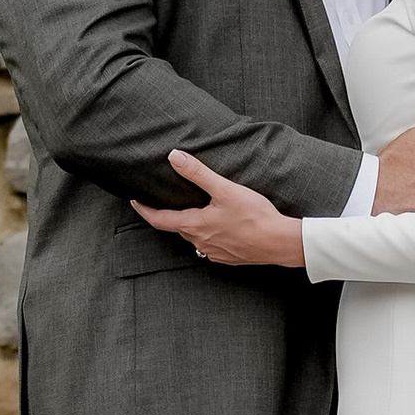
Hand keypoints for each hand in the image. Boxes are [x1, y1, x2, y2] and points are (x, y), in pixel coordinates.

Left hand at [132, 150, 307, 267]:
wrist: (280, 243)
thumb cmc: (255, 216)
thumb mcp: (225, 189)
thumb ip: (198, 174)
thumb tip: (174, 157)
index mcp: (195, 225)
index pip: (159, 220)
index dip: (144, 210)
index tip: (135, 202)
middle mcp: (200, 242)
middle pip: (178, 227)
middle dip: (171, 215)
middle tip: (168, 201)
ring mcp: (215, 252)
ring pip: (195, 237)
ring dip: (191, 225)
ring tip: (195, 211)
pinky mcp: (228, 257)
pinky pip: (210, 245)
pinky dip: (208, 234)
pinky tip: (220, 226)